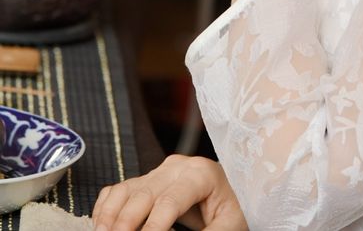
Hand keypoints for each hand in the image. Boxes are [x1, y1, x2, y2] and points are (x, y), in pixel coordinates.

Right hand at [92, 154, 247, 230]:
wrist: (231, 199)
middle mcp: (178, 167)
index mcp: (202, 173)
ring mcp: (160, 171)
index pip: (171, 200)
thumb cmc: (232, 212)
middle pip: (145, 194)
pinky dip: (107, 207)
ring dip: (111, 216)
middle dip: (127, 222)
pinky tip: (102, 225)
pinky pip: (120, 189)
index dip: (154, 226)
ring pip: (128, 189)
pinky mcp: (148, 179)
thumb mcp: (229, 225)